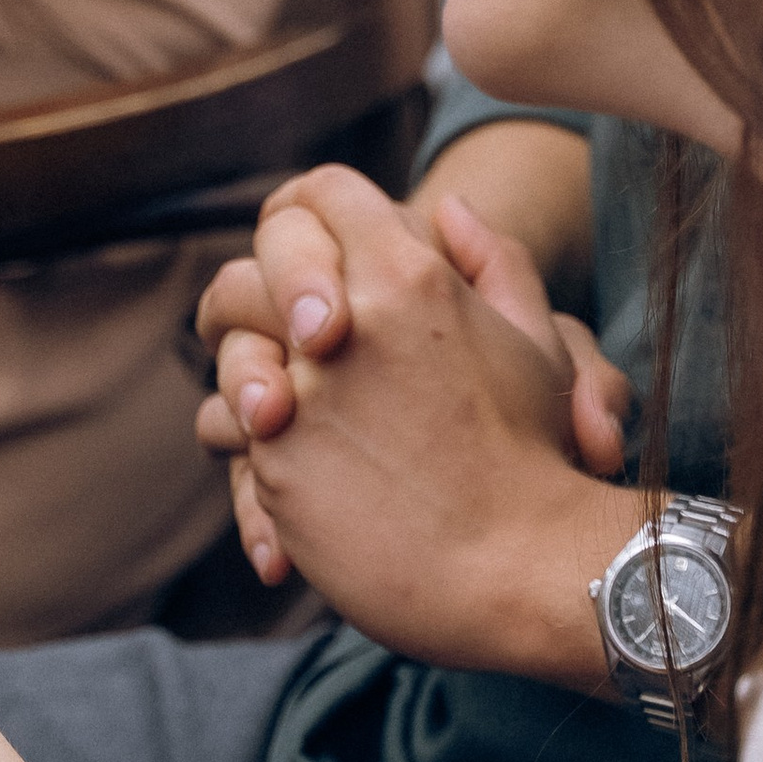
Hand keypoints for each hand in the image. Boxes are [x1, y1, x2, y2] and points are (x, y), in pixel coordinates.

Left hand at [192, 166, 638, 677]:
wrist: (521, 567)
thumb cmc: (536, 454)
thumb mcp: (536, 338)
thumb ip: (493, 259)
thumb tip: (450, 208)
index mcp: (410, 274)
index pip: (323, 194)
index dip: (310, 217)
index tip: (317, 256)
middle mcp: (347, 320)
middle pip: (253, 264)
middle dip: (258, 289)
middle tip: (284, 330)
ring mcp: (303, 391)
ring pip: (226, 348)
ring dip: (241, 369)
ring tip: (276, 401)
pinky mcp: (276, 461)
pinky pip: (227, 432)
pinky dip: (249, 447)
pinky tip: (289, 469)